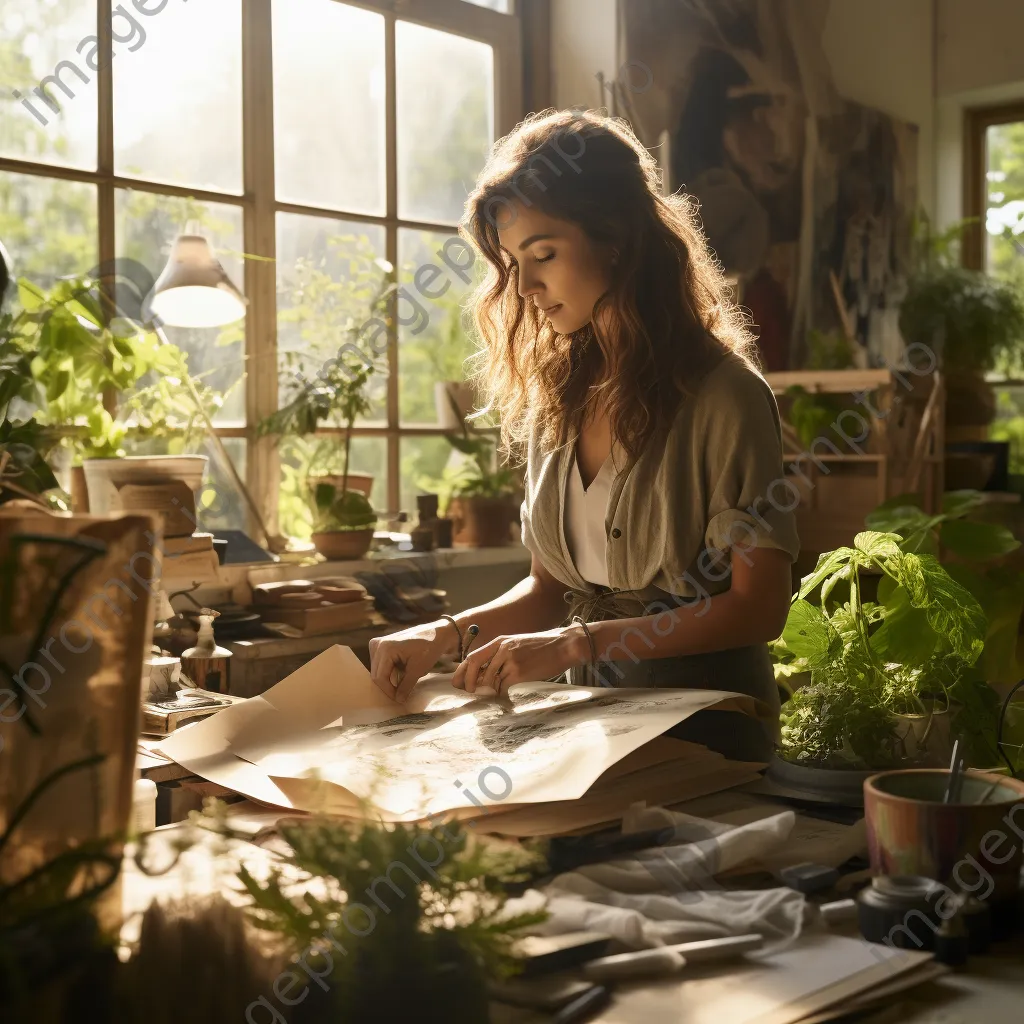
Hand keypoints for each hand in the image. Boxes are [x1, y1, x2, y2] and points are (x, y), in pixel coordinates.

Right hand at [369, 619, 457, 702]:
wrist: (436, 634)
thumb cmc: (429, 649)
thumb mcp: (418, 670)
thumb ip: (406, 686)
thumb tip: (398, 700)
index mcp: (385, 648)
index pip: (380, 677)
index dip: (389, 691)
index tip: (399, 700)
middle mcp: (378, 644)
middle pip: (377, 674)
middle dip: (388, 687)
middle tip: (400, 696)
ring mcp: (378, 643)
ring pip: (378, 670)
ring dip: (388, 680)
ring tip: (402, 686)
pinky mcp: (381, 645)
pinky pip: (380, 664)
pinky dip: (389, 672)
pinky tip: (400, 675)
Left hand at [451, 625, 587, 695]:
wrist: (564, 645)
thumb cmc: (542, 648)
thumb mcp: (517, 645)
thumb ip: (501, 656)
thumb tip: (484, 675)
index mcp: (500, 641)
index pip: (472, 657)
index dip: (462, 672)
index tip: (458, 683)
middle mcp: (502, 649)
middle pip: (475, 667)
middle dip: (469, 682)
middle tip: (470, 692)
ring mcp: (510, 661)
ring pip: (491, 681)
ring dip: (494, 689)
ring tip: (506, 688)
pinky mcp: (520, 673)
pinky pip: (504, 688)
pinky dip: (505, 694)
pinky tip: (513, 692)